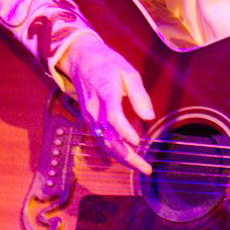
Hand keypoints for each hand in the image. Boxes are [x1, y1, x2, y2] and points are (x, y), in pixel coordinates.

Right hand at [63, 33, 154, 174]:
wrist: (80, 60)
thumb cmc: (108, 65)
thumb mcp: (128, 72)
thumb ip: (139, 94)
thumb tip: (149, 117)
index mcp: (106, 92)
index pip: (113, 116)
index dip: (124, 131)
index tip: (137, 142)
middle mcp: (95, 108)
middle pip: (108, 138)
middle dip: (127, 156)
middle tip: (146, 169)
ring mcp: (90, 116)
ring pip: (105, 143)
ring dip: (122, 158)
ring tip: (142, 167)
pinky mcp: (89, 120)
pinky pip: (102, 139)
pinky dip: (114, 151)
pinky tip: (129, 158)